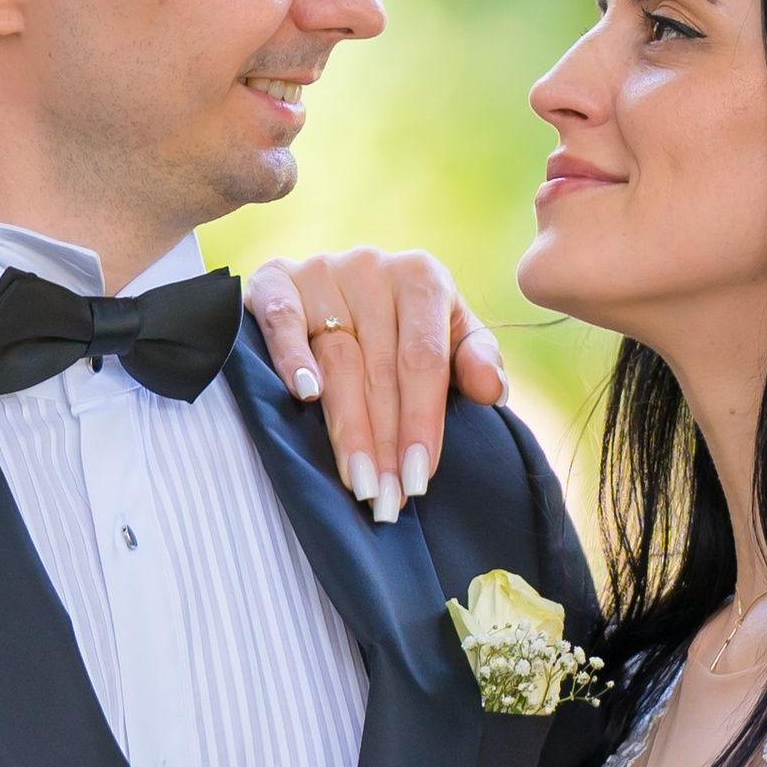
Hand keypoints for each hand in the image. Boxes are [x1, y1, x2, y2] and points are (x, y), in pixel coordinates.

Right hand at [242, 246, 505, 522]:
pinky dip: (291, 357)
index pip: (425, 361)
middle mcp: (373, 268)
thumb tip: (491, 391)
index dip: (422, 422)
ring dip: (347, 427)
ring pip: (336, 360)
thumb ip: (476, 359)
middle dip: (385, 442)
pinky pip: (282, 320)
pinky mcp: (276, 280)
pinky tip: (304, 395)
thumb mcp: (451, 334)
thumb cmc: (403, 323)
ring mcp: (322, 271)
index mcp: (422, 279)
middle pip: (380, 369)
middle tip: (386, 498)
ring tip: (357, 480)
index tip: (419, 478)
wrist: (338, 286)